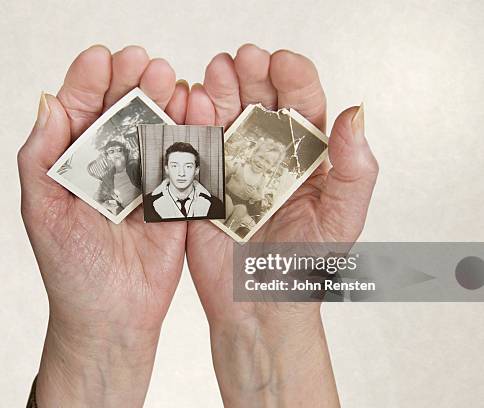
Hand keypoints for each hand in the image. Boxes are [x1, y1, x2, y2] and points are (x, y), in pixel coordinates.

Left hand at [17, 45, 187, 406]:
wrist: (112, 317)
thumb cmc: (70, 270)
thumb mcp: (43, 212)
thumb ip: (40, 159)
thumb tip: (47, 102)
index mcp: (77, 164)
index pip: (82, 111)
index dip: (90, 81)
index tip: (101, 58)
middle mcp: (113, 165)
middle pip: (124, 112)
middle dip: (133, 82)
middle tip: (144, 63)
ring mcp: (147, 180)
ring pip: (157, 129)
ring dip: (164, 101)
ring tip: (170, 81)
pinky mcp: (176, 198)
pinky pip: (185, 161)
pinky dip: (191, 133)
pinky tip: (194, 112)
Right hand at [185, 45, 377, 406]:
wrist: (259, 304)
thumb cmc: (304, 265)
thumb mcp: (341, 218)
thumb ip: (355, 168)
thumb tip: (357, 112)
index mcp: (304, 155)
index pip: (302, 103)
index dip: (293, 76)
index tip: (281, 62)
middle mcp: (267, 153)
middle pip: (259, 100)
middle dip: (251, 73)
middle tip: (243, 58)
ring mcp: (231, 164)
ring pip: (223, 115)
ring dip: (218, 88)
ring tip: (216, 71)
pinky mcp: (201, 181)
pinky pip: (194, 146)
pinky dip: (190, 121)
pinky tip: (191, 103)